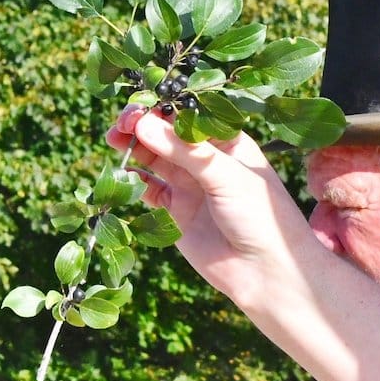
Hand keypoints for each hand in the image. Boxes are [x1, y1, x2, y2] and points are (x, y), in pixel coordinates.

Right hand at [108, 106, 319, 311]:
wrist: (265, 272)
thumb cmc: (260, 216)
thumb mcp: (226, 176)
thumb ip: (184, 151)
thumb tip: (143, 123)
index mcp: (227, 143)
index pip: (189, 116)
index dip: (163, 110)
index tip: (139, 108)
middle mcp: (207, 161)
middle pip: (167, 135)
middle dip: (143, 126)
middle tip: (121, 124)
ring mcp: (191, 186)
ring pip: (155, 159)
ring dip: (134, 148)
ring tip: (114, 140)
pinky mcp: (176, 212)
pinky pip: (149, 191)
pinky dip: (134, 181)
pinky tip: (123, 173)